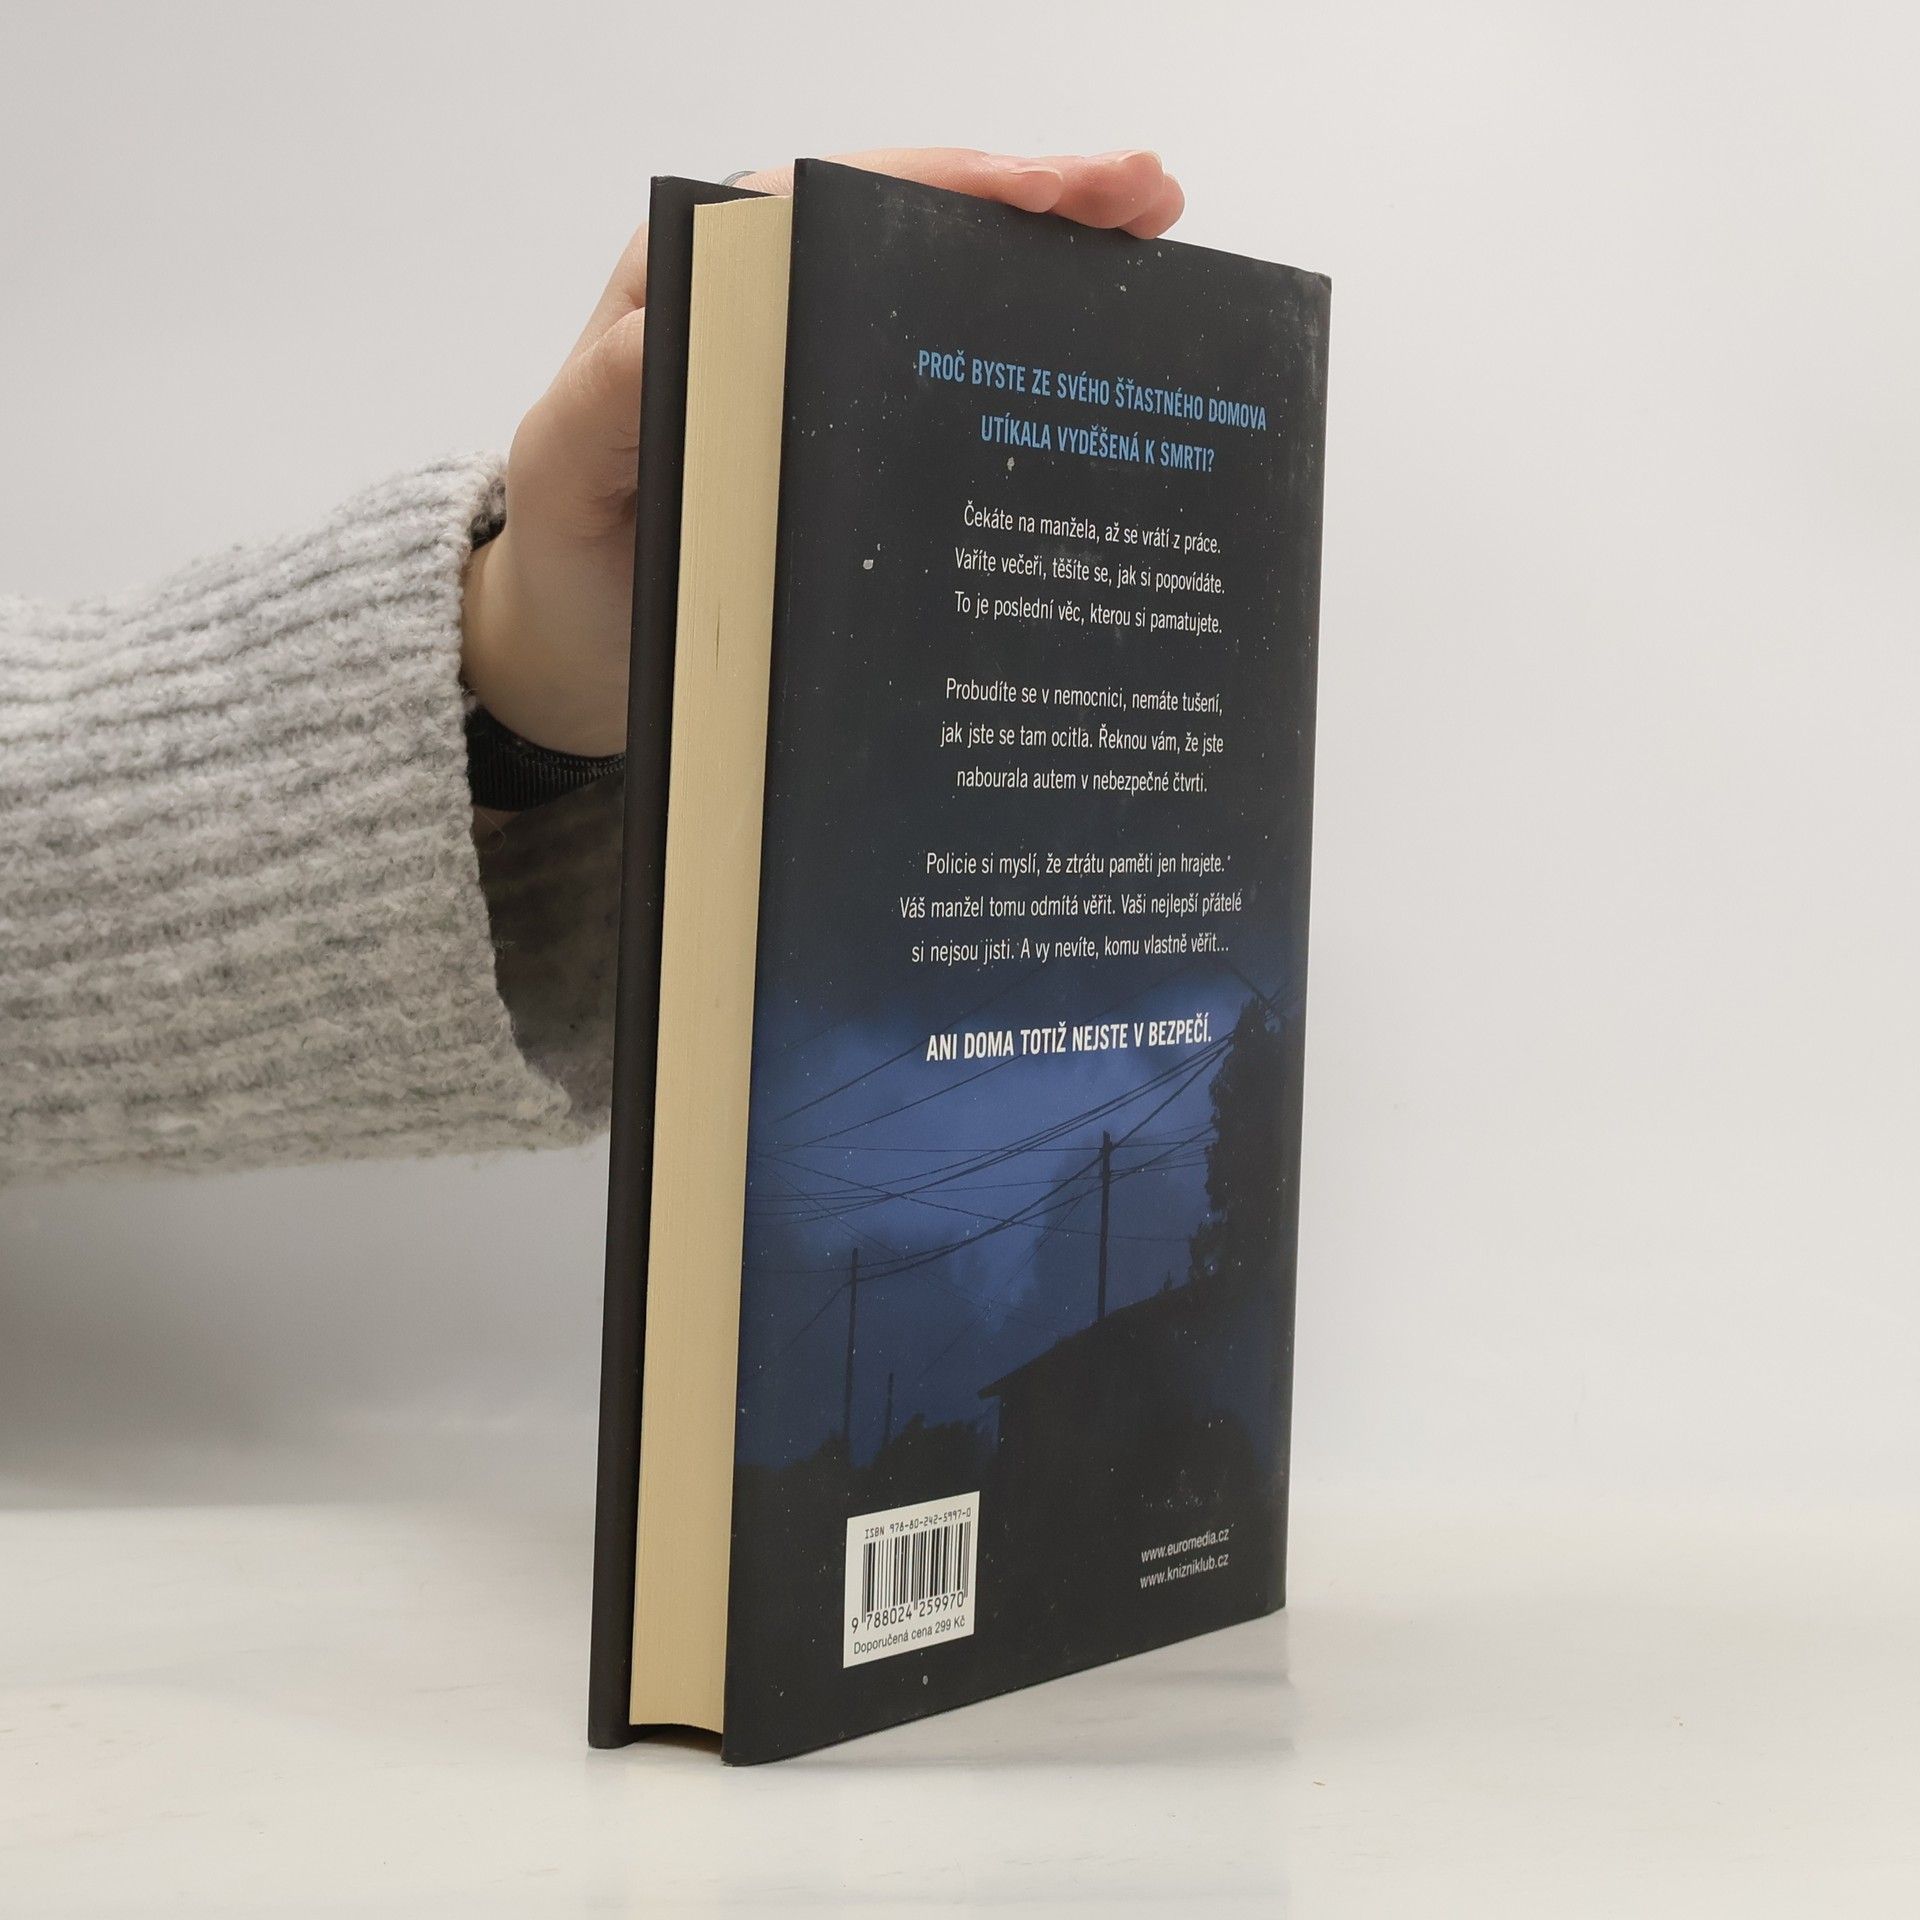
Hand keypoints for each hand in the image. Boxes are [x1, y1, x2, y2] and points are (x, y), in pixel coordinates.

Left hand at [460, 148, 1184, 760]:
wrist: (581, 643)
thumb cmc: (573, 554)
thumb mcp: (571, 477)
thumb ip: (609, 400)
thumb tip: (673, 330)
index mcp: (705, 286)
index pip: (841, 198)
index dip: (952, 186)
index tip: (1049, 191)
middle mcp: (771, 301)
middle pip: (917, 221)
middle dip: (1040, 198)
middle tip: (1149, 196)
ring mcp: (818, 362)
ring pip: (945, 284)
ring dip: (1052, 257)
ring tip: (1157, 234)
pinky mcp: (846, 428)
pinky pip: (942, 368)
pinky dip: (1024, 343)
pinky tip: (1102, 341)